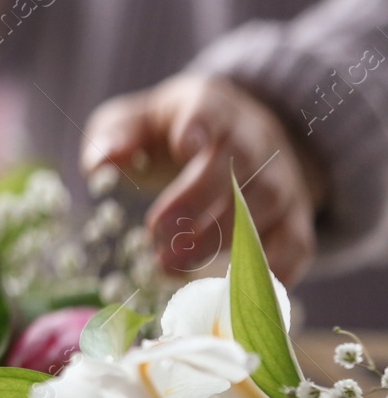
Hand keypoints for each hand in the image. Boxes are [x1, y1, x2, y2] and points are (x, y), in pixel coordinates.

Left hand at [81, 74, 325, 284]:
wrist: (234, 137)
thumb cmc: (169, 133)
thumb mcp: (135, 122)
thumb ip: (114, 137)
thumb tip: (100, 165)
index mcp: (212, 106)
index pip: (212, 110)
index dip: (202, 126)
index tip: (185, 146)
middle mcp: (256, 139)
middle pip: (240, 164)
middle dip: (199, 201)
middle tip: (157, 235)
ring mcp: (282, 178)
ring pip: (268, 204)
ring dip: (222, 239)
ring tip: (170, 265)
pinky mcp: (296, 218)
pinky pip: (297, 244)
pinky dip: (272, 270)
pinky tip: (232, 291)